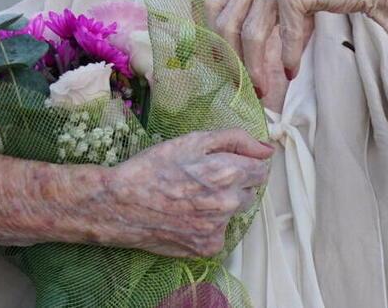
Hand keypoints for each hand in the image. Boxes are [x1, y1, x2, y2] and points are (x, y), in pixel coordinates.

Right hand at [96, 129, 272, 257]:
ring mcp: (218, 228)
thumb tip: (267, 149)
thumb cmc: (154, 167)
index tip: (226, 163)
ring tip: (192, 197)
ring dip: (222, 204)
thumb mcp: (194, 140)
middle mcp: (228, 203)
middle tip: (203, 179)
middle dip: (234, 183)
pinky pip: (220, 232)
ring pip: (234, 212)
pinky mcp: (207, 247)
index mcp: (228, 172)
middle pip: (249, 191)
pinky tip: (187, 215)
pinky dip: (209, 225)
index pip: (261, 170)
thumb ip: (236, 140)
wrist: (120, 204)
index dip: (245, 163)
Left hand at [204, 0, 387, 95]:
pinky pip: (285, 34)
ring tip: (264, 88)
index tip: (223, 64)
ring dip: (256, 67)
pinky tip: (291, 71)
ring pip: (252, 33)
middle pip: (227, 22)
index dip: (214, 37)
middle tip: (243, 85)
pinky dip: (288, 58)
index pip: (214, 4)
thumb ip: (259, 6)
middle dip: (233, 59)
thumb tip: (232, 48)